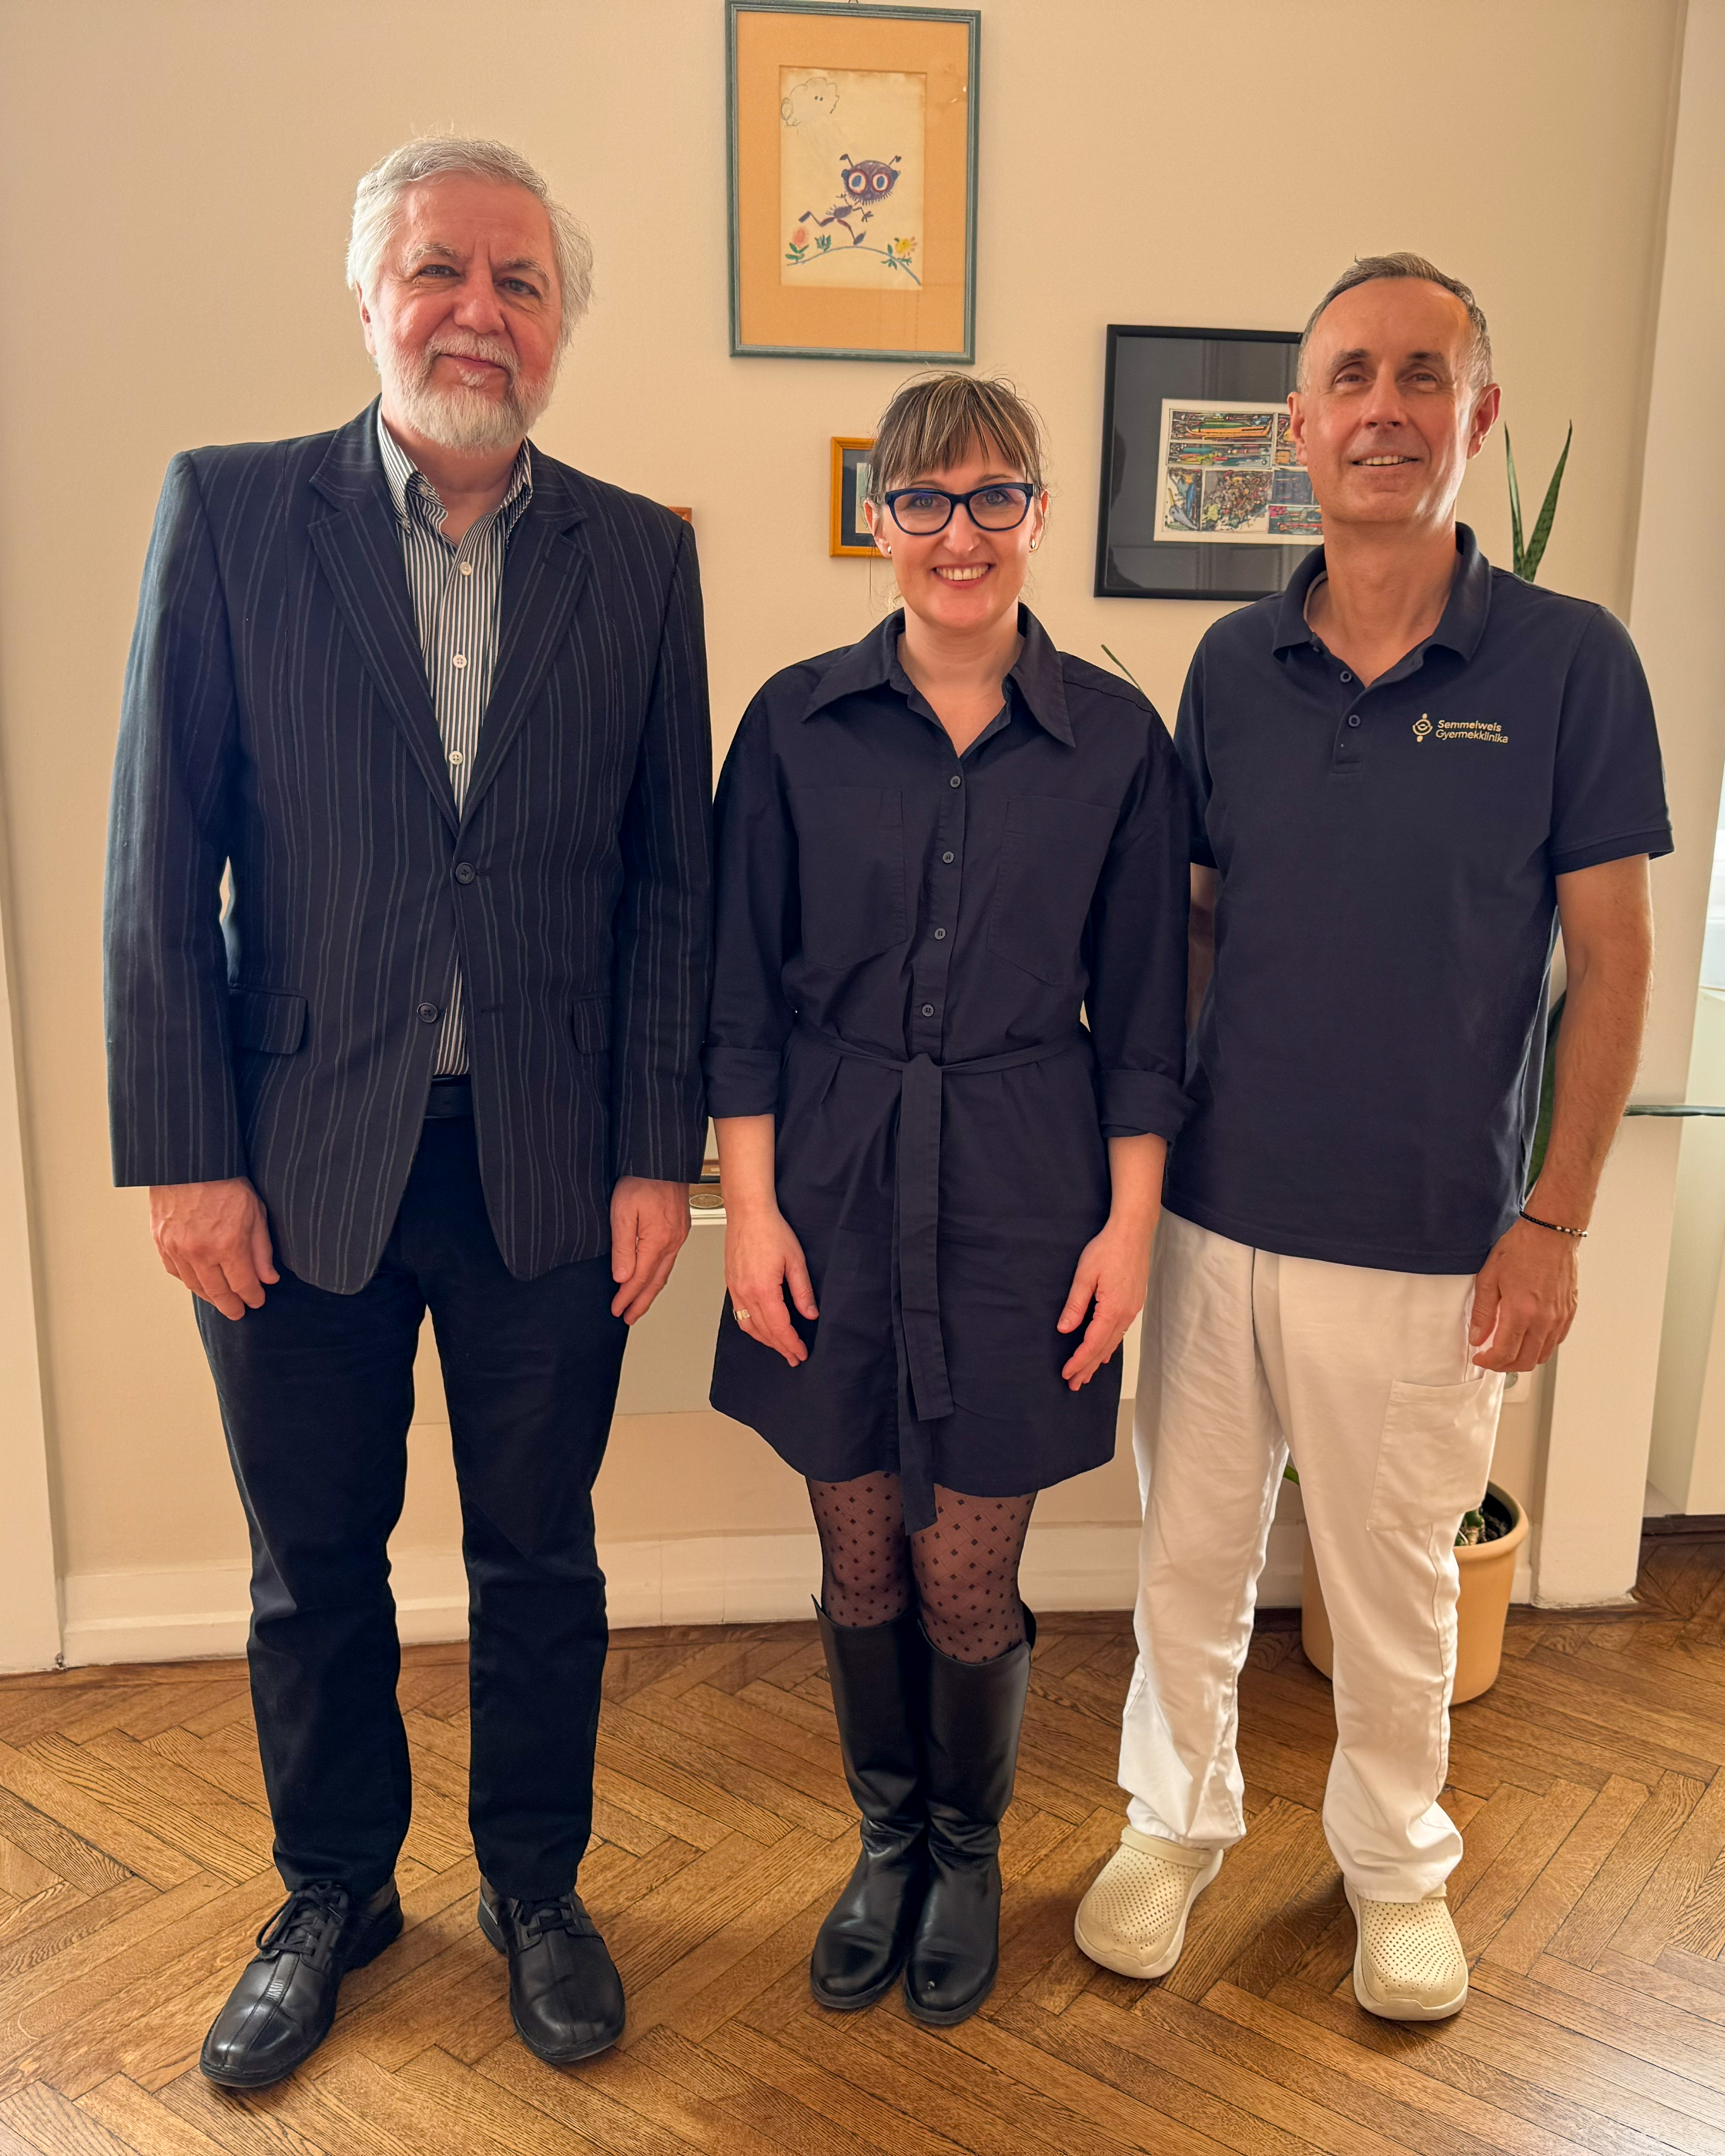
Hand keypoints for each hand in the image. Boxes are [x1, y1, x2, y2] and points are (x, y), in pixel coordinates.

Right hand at [150, 1178, 277, 1319]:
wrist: (190, 1162)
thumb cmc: (227, 1182)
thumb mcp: (256, 1212)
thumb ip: (261, 1250)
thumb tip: (268, 1280)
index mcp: (227, 1245)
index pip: (243, 1285)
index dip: (252, 1297)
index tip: (257, 1302)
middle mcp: (200, 1252)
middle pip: (217, 1293)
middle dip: (231, 1306)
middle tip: (239, 1312)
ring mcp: (177, 1248)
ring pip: (194, 1285)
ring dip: (209, 1297)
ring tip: (221, 1300)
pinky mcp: (161, 1241)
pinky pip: (175, 1271)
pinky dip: (188, 1280)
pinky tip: (199, 1282)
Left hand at [610, 1177, 690, 1322]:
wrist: (661, 1159)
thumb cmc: (642, 1179)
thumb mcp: (623, 1212)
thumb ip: (623, 1247)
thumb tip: (623, 1277)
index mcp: (658, 1240)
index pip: (640, 1278)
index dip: (627, 1297)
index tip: (617, 1309)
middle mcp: (672, 1241)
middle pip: (655, 1281)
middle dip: (641, 1302)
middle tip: (629, 1317)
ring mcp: (678, 1236)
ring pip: (664, 1272)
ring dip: (651, 1292)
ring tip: (640, 1304)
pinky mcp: (680, 1228)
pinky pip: (670, 1260)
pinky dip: (659, 1275)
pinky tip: (654, 1277)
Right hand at [725, 1205, 816, 1366]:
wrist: (748, 1213)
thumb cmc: (771, 1230)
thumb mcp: (796, 1260)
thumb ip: (803, 1291)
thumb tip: (810, 1314)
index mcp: (763, 1289)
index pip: (779, 1327)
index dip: (791, 1344)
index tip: (801, 1353)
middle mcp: (746, 1293)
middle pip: (764, 1331)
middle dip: (780, 1347)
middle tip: (793, 1357)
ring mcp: (735, 1289)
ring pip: (749, 1326)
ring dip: (765, 1340)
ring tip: (779, 1347)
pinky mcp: (731, 1284)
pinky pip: (739, 1315)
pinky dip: (752, 1327)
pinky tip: (761, 1328)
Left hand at [1057, 1215, 1153, 1390]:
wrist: (1133, 1232)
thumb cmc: (1107, 1249)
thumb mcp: (1084, 1275)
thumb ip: (1075, 1304)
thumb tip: (1064, 1329)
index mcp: (1112, 1309)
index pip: (1092, 1343)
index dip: (1079, 1361)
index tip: (1066, 1373)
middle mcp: (1125, 1314)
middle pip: (1104, 1348)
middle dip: (1088, 1368)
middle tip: (1074, 1384)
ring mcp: (1132, 1309)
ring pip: (1113, 1342)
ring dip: (1099, 1360)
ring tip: (1086, 1374)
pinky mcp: (1134, 1303)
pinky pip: (1120, 1332)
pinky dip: (1110, 1346)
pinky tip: (1105, 1353)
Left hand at [1470, 1217, 1580, 1371]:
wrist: (1550, 1233)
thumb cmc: (1521, 1248)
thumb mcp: (1489, 1278)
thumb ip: (1483, 1313)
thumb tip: (1477, 1337)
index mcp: (1521, 1312)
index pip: (1504, 1353)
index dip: (1489, 1362)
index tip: (1480, 1358)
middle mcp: (1543, 1320)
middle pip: (1525, 1361)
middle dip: (1504, 1366)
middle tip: (1491, 1358)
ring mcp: (1559, 1317)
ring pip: (1542, 1355)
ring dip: (1523, 1359)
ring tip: (1508, 1350)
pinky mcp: (1569, 1312)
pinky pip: (1556, 1341)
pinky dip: (1541, 1347)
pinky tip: (1528, 1338)